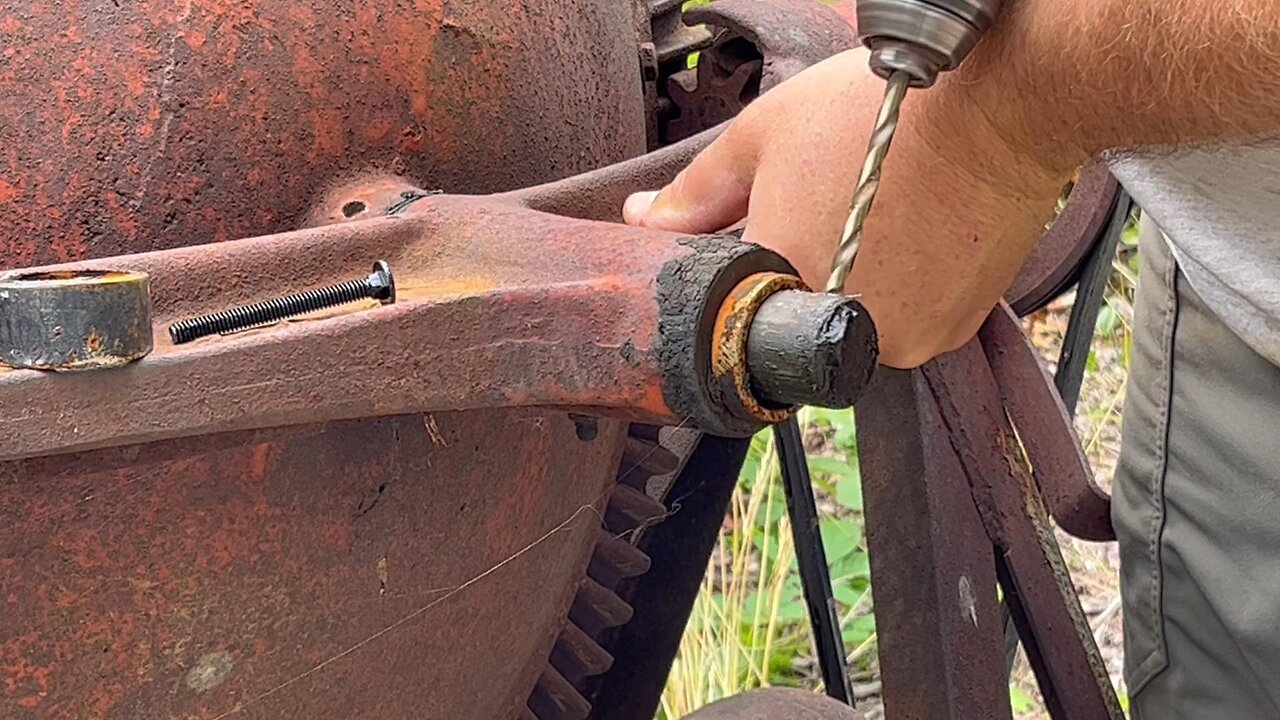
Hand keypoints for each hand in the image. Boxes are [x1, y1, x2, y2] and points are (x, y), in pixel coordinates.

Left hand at [623, 49, 1072, 367]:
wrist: (1001, 110)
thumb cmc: (876, 114)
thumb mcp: (763, 138)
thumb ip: (695, 193)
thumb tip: (641, 222)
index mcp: (776, 289)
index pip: (733, 298)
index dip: (746, 257)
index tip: (770, 223)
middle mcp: (835, 332)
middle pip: (792, 316)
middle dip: (796, 270)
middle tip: (827, 209)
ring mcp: (900, 341)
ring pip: (849, 323)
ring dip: (848, 284)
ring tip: (872, 219)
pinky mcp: (950, 335)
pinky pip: (904, 323)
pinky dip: (899, 290)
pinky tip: (910, 238)